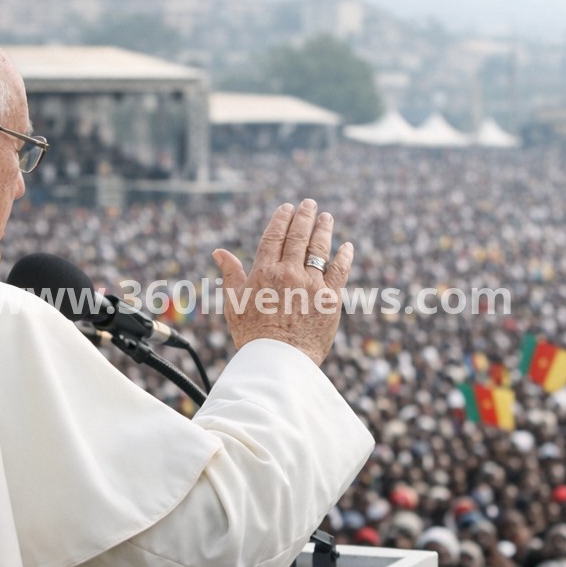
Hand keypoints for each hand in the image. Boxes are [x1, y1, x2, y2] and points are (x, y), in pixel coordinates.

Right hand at [212, 199, 353, 365]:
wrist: (279, 362)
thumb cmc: (252, 336)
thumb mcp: (234, 304)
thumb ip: (231, 275)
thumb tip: (219, 252)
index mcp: (264, 272)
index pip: (274, 236)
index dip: (281, 218)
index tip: (287, 207)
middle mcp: (289, 273)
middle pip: (298, 236)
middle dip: (304, 216)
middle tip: (309, 204)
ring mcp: (312, 284)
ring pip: (320, 248)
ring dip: (324, 229)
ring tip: (326, 217)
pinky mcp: (331, 298)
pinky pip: (340, 271)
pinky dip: (344, 256)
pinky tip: (346, 246)